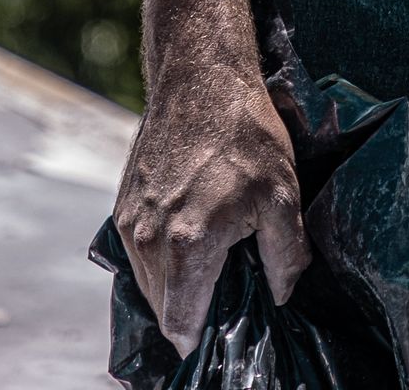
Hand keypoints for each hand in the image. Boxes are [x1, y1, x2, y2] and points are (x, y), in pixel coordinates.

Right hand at [117, 0, 310, 354]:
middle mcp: (149, 239)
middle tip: (228, 286)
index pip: (181, 325)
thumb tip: (280, 294)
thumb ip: (285, 255)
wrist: (200, 74)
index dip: (203, 335)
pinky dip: (161, 257)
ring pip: (148, 282)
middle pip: (163, 308)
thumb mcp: (282, 192)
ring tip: (212, 257)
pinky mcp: (123, 204)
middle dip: (193, 308)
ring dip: (175, 283)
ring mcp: (131, 221)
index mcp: (187, 245)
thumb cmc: (245, 131)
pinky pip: (139, 253)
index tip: (225, 326)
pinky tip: (190, 232)